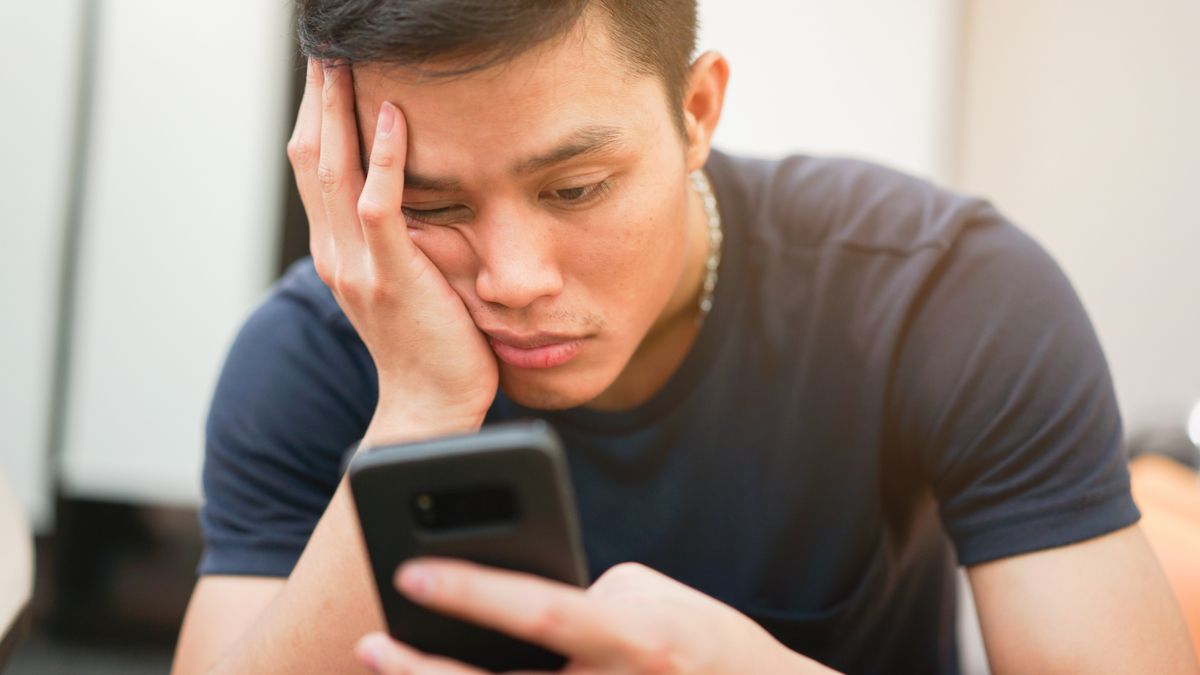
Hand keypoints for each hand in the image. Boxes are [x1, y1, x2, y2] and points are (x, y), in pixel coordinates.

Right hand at [287, 60, 497, 439]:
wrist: (430, 409)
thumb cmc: (429, 349)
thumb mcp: (401, 285)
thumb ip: (393, 243)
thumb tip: (410, 201)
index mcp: (336, 253)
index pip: (314, 169)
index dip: (316, 116)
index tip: (326, 73)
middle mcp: (335, 254)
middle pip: (311, 158)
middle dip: (316, 99)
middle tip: (325, 49)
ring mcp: (357, 266)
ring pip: (334, 171)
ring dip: (338, 110)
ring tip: (344, 62)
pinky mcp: (391, 276)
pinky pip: (381, 205)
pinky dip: (387, 157)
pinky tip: (395, 114)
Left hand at [353, 558, 833, 673]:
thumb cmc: (702, 642)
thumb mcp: (650, 602)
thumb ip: (580, 605)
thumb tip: (505, 609)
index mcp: (637, 641)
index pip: (541, 612)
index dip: (472, 592)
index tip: (410, 572)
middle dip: (425, 672)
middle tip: (369, 645)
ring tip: (386, 672)